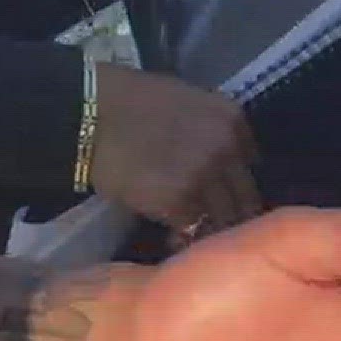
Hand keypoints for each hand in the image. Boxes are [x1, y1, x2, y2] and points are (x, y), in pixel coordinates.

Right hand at [89, 62, 260, 233]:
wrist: (88, 115)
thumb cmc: (130, 102)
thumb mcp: (187, 101)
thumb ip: (212, 129)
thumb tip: (221, 159)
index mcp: (232, 120)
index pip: (251, 163)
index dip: (235, 182)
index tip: (223, 192)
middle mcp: (227, 148)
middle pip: (244, 196)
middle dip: (229, 211)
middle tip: (212, 224)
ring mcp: (205, 177)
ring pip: (222, 218)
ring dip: (208, 229)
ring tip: (192, 236)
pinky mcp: (180, 202)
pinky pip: (192, 230)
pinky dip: (182, 237)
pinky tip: (171, 238)